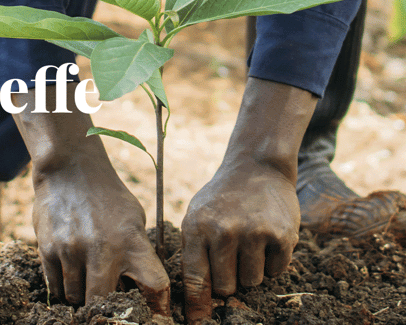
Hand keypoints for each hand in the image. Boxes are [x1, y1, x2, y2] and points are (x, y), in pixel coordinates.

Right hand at [32, 153, 169, 313]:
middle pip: (104, 302)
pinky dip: (62, 288)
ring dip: (81, 296)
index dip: (158, 304)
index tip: (154, 313)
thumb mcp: (134, 217)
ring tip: (84, 283)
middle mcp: (103, 249)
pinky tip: (69, 275)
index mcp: (132, 241)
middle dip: (105, 305)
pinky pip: (55, 287)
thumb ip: (139, 251)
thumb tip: (146, 288)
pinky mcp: (48, 250)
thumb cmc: (107, 195)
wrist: (68, 169)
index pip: (156, 284)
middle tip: (105, 301)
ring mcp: (72, 251)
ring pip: (76, 297)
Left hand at [181, 77, 316, 323]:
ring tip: (249, 242)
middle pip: (226, 287)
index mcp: (197, 227)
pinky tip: (266, 238)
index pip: (196, 279)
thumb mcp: (197, 216)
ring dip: (251, 270)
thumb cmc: (222, 199)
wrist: (257, 167)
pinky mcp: (281, 235)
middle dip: (228, 281)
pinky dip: (272, 262)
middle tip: (232, 258)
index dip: (198, 307)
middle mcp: (223, 231)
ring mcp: (253, 233)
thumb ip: (195, 252)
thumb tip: (197, 299)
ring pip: (252, 282)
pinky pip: (275, 272)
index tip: (198, 324)